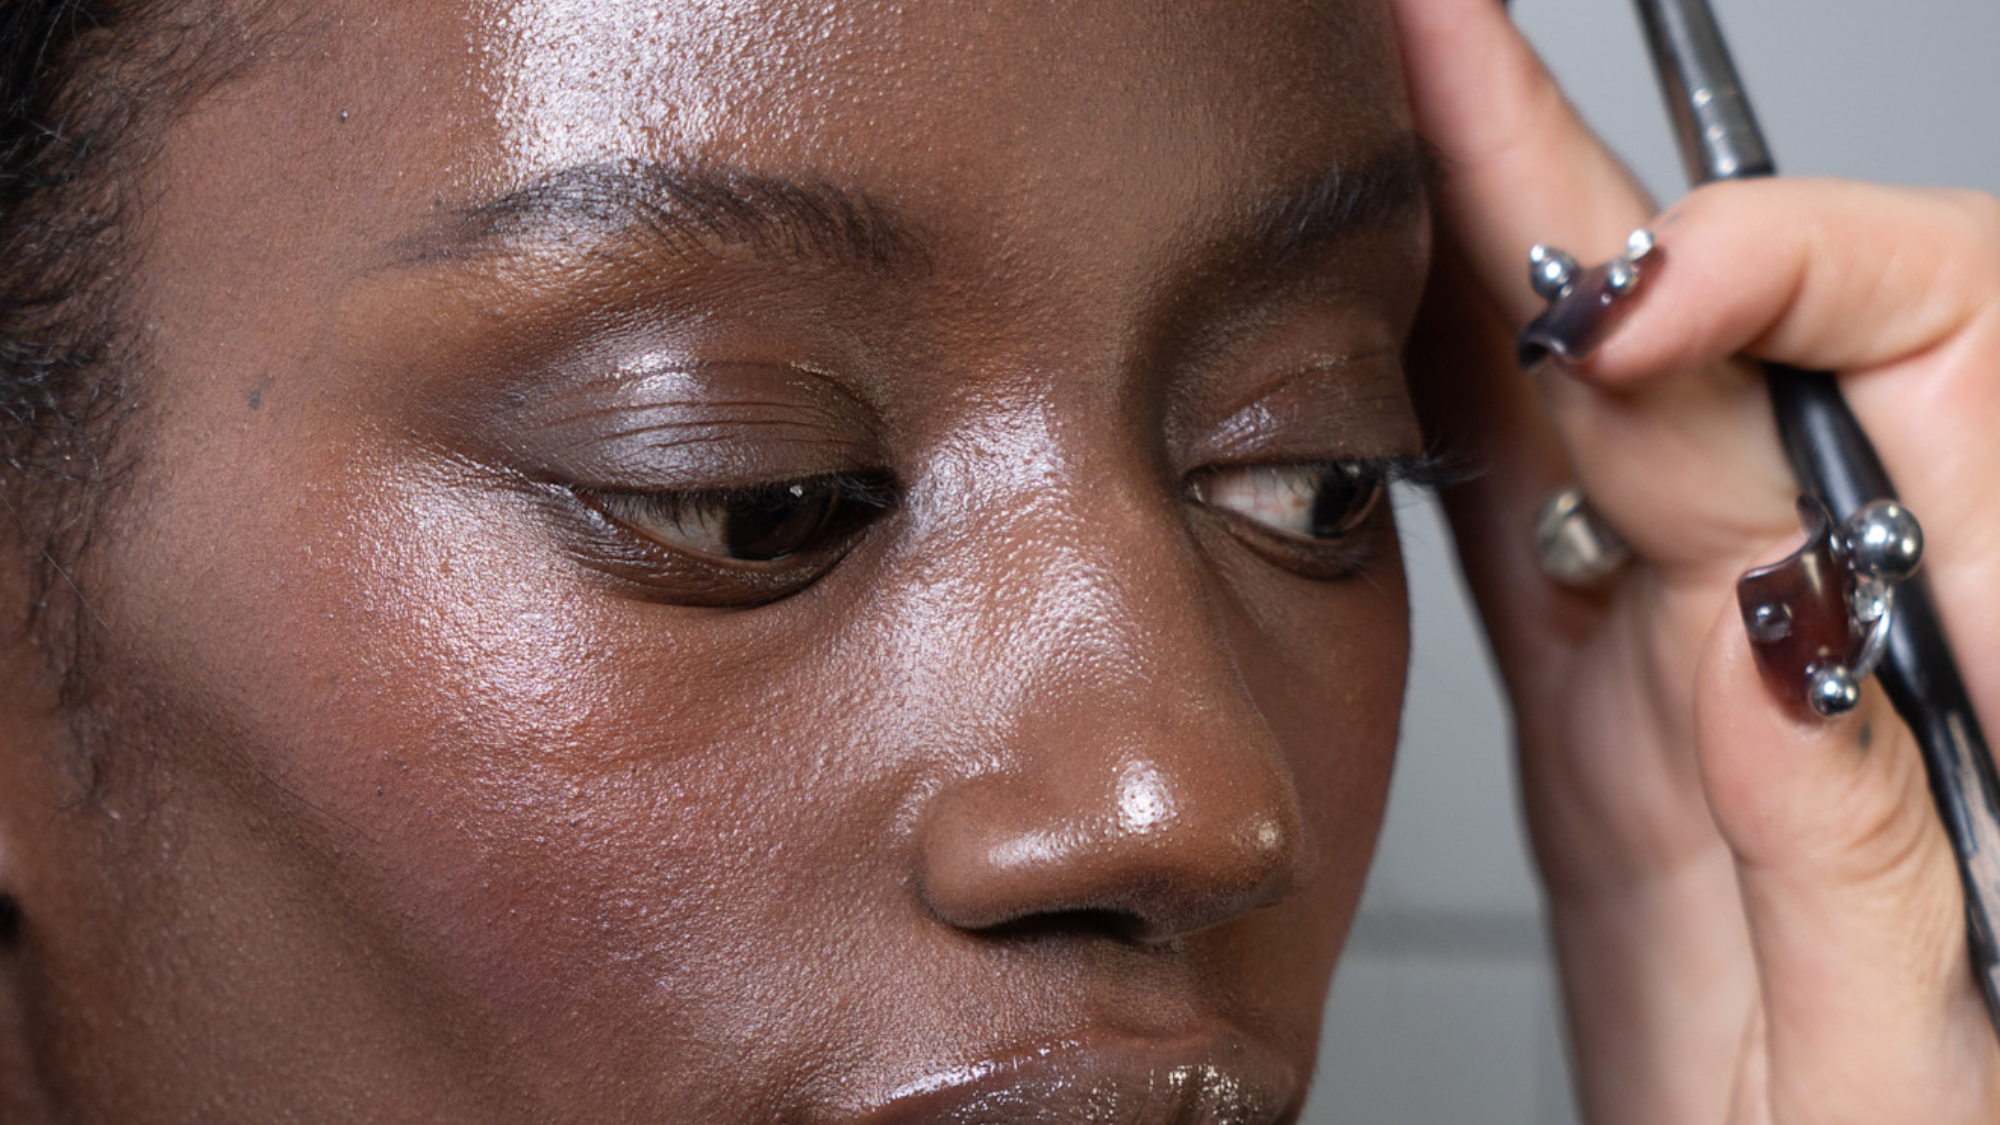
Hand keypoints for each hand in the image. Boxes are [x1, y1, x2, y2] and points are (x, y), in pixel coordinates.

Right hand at [1386, 0, 1999, 1119]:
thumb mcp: (1898, 1076)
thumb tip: (1758, 641)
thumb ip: (1845, 854)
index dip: (1773, 281)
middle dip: (1569, 185)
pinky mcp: (1616, 720)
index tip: (1619, 309)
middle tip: (1438, 43)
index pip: (1929, 351)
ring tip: (1401, 122)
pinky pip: (1529, 530)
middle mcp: (1842, 633)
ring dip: (1494, 261)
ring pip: (1599, 418)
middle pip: (1723, 346)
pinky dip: (1453, 418)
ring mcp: (1713, 667)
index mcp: (1984, 668)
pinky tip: (1391, 326)